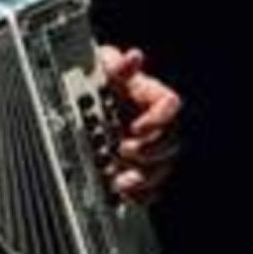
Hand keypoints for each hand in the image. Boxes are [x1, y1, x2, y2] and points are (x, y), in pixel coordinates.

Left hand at [97, 44, 182, 203]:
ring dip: (144, 178)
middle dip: (149, 151)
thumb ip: (116, 63)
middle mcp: (153, 123)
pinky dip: (140, 195)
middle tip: (124, 151)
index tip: (135, 127)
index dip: (157, 118)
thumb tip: (133, 57)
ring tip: (120, 181)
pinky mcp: (138, 167)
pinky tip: (124, 197)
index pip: (169, 104)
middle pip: (170, 141)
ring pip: (161, 168)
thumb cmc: (97, 80)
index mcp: (148, 96)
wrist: (82, 99)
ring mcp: (148, 146)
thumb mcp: (101, 66)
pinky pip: (151, 188)